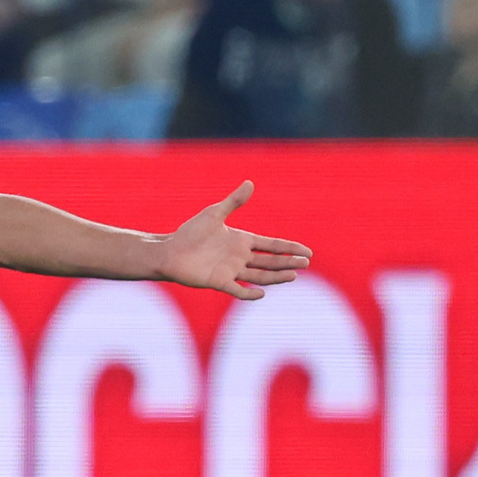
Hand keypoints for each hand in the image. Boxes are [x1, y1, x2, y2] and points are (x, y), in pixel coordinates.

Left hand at [156, 182, 310, 301]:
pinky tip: (261, 293)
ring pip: (259, 275)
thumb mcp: (214, 214)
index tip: (308, 251)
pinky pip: (237, 290)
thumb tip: (250, 183)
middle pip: (270, 261)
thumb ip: (234, 201)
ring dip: (276, 277)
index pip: (272, 245)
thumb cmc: (191, 232)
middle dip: (288, 262)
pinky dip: (249, 293)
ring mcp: (231, 271)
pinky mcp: (219, 282)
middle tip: (307, 264)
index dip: (289, 248)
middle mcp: (240, 257)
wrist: (170, 251)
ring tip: (294, 276)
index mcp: (242, 241)